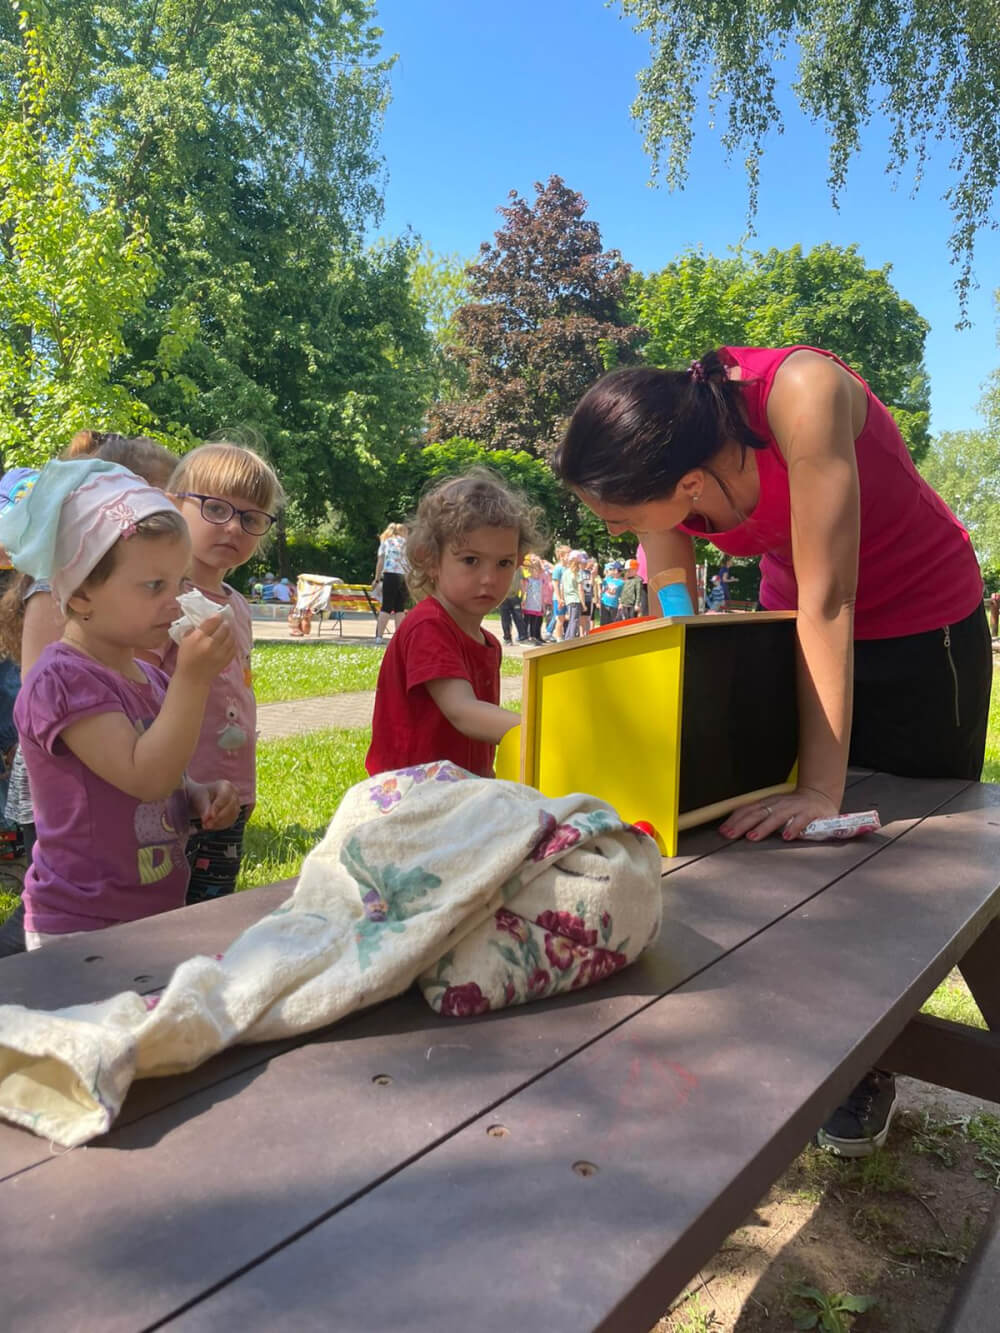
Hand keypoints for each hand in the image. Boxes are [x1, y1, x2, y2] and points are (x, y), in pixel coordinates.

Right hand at [175, 613, 235, 685]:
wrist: (193, 678)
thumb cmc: (186, 658)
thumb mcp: (184, 641)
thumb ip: (193, 630)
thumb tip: (204, 621)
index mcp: (198, 638)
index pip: (212, 621)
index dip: (217, 616)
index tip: (218, 616)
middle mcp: (211, 644)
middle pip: (224, 628)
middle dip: (225, 624)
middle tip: (224, 623)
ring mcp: (220, 653)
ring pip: (231, 637)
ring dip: (230, 632)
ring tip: (227, 631)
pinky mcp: (226, 660)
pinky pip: (234, 647)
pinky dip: (232, 642)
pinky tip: (229, 641)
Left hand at [190, 779, 239, 829]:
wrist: (204, 799)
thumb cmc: (201, 795)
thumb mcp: (200, 798)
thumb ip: (204, 807)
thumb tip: (206, 819)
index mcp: (225, 785)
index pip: (224, 796)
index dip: (218, 806)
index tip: (210, 816)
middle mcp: (234, 793)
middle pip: (230, 807)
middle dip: (218, 817)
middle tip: (206, 824)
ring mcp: (237, 804)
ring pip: (232, 816)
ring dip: (218, 823)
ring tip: (206, 826)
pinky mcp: (235, 814)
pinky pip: (230, 821)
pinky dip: (220, 825)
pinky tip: (211, 826)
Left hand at [719, 786, 839, 842]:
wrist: (819, 795)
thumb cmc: (792, 806)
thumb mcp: (772, 808)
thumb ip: (758, 816)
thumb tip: (735, 827)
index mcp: (767, 803)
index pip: (747, 809)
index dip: (734, 820)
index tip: (723, 830)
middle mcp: (778, 803)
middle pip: (757, 813)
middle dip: (742, 824)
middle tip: (730, 834)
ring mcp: (794, 807)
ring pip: (777, 816)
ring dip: (764, 826)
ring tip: (753, 836)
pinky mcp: (809, 812)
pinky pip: (801, 821)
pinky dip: (794, 828)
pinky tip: (787, 837)